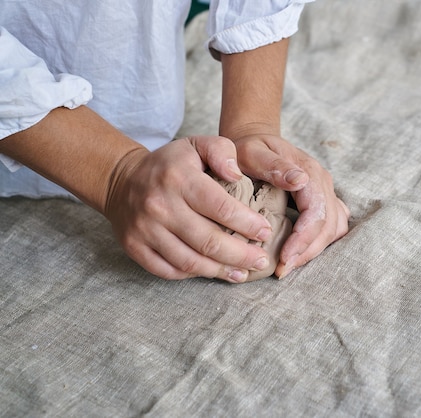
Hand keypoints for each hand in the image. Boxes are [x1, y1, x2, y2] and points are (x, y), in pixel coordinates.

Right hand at [104, 136, 273, 281]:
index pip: (220, 207)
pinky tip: (213, 272)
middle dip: (241, 254)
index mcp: (179, 179)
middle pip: (208, 240)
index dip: (247, 224)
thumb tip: (237, 175)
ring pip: (190, 261)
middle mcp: (160, 206)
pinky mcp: (135, 247)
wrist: (122, 180)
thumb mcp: (196, 144)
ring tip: (243, 272)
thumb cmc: (170, 165)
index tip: (266, 231)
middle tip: (261, 259)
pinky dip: (194, 275)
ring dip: (221, 270)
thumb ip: (222, 151)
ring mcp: (145, 229)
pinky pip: (169, 270)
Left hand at [233, 134, 349, 277]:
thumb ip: (275, 166)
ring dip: (315, 250)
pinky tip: (299, 254)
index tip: (284, 258)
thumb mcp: (253, 152)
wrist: (254, 139)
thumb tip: (300, 180)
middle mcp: (323, 182)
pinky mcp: (323, 200)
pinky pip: (332, 226)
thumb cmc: (248, 148)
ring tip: (290, 265)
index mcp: (309, 172)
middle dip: (307, 251)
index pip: (316, 212)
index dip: (303, 238)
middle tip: (283, 270)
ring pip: (334, 228)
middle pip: (328, 225)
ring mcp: (326, 191)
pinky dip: (320, 243)